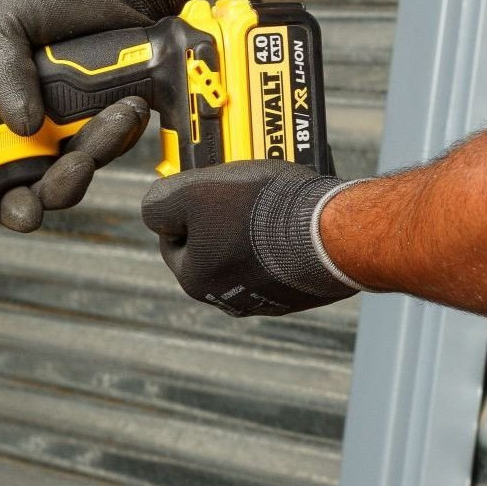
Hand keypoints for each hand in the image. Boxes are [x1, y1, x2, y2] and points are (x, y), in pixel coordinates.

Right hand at [0, 0, 204, 231]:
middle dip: (52, 191)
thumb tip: (21, 123)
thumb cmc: (53, 1)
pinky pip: (112, 152)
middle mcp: (25, 138)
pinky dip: (121, 135)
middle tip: (73, 167)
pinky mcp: (107, 135)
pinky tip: (130, 104)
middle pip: (31, 194)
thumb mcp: (7, 20)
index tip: (15, 197)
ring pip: (77, 176)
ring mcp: (67, 140)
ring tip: (116, 112)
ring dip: (96, 151)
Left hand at [141, 161, 360, 316]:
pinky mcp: (299, 293)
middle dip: (220, 217)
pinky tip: (291, 220)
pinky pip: (280, 261)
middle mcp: (228, 298)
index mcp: (195, 279)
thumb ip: (160, 200)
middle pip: (210, 247)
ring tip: (267, 201)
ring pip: (246, 253)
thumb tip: (154, 208)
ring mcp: (266, 298)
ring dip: (251, 228)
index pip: (172, 237)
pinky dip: (282, 241)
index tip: (202, 187)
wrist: (331, 233)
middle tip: (237, 191)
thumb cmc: (260, 210)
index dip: (183, 206)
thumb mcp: (192, 190)